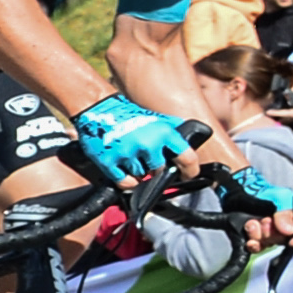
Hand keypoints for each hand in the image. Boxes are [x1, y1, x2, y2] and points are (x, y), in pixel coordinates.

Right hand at [71, 93, 198, 187]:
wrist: (99, 109)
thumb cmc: (130, 114)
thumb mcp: (157, 117)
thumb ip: (173, 129)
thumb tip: (193, 139)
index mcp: (163, 132)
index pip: (187, 158)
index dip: (190, 170)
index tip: (188, 175)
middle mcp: (148, 143)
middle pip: (161, 171)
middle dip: (157, 169)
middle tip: (149, 161)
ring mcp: (128, 153)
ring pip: (142, 176)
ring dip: (139, 172)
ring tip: (132, 158)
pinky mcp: (109, 161)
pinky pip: (125, 182)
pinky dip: (126, 180)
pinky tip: (124, 169)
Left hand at [229, 152, 292, 242]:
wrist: (240, 192)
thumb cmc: (264, 192)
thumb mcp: (279, 197)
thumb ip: (286, 212)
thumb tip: (289, 231)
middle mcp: (286, 229)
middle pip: (285, 240)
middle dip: (273, 232)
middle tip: (265, 220)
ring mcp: (271, 235)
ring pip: (270, 244)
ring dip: (259, 235)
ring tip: (252, 223)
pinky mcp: (258, 240)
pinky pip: (257, 249)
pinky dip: (253, 245)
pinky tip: (249, 240)